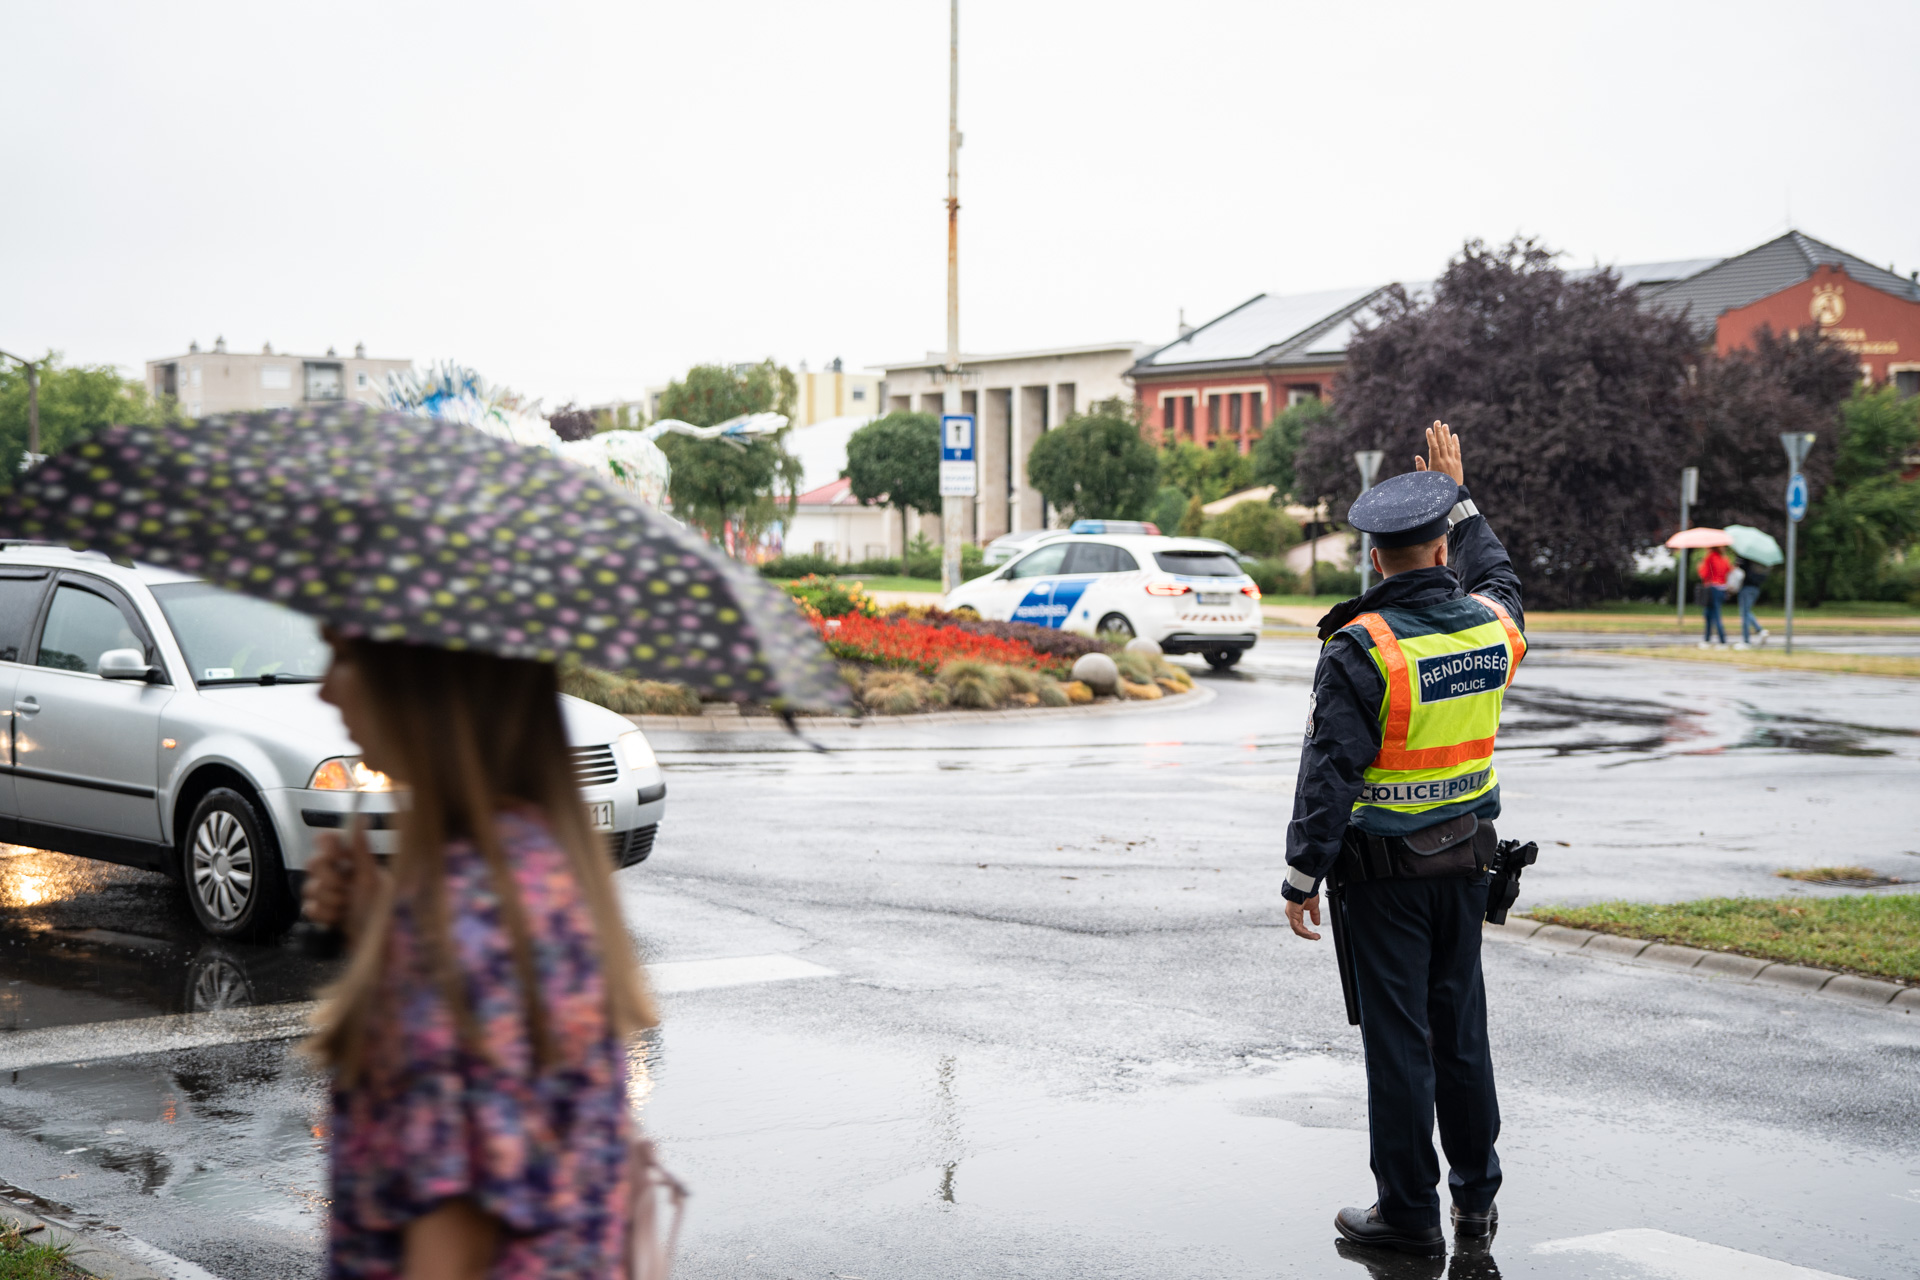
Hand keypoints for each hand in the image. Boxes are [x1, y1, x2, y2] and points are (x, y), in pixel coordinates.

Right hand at [302, 824, 381, 939]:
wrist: (378, 944)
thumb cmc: (381, 910)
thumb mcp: (373, 878)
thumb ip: (361, 850)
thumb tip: (360, 818)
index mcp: (354, 860)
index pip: (327, 841)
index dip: (326, 847)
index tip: (334, 855)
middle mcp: (339, 872)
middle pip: (313, 864)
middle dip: (330, 881)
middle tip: (348, 890)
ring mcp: (329, 892)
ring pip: (309, 888)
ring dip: (331, 902)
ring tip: (348, 908)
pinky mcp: (322, 912)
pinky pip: (308, 908)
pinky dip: (325, 916)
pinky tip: (339, 919)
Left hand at [1286, 894, 1322, 940]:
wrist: (1306, 886)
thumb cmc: (1307, 892)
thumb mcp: (1313, 906)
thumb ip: (1314, 915)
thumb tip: (1317, 923)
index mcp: (1296, 912)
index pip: (1300, 925)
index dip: (1307, 932)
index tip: (1315, 935)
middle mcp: (1292, 914)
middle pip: (1298, 929)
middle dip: (1307, 934)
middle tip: (1316, 937)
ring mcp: (1291, 915)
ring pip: (1297, 930)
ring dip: (1307, 935)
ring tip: (1316, 937)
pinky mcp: (1291, 914)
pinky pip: (1297, 927)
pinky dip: (1304, 932)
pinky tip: (1311, 934)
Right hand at [1413, 420, 1464, 484]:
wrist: (1452, 494)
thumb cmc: (1436, 488)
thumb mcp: (1426, 479)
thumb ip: (1421, 467)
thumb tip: (1417, 457)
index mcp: (1436, 463)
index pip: (1433, 447)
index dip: (1431, 438)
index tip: (1428, 429)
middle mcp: (1445, 460)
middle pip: (1442, 443)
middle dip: (1439, 432)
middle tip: (1437, 422)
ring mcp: (1453, 461)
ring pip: (1450, 445)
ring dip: (1447, 434)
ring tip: (1445, 425)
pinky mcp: (1458, 463)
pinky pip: (1457, 451)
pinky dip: (1456, 443)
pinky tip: (1454, 436)